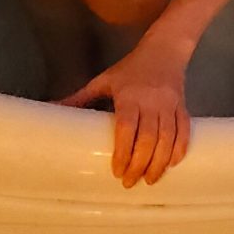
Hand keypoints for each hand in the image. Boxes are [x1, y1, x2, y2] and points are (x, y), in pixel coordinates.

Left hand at [56, 36, 192, 186]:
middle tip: (130, 183)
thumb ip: (80, 98)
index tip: (117, 172)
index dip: (123, 151)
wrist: (165, 49)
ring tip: (149, 180)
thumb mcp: (103, 80)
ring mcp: (169, 105)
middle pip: (148, 138)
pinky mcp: (182, 107)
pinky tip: (172, 164)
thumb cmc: (130, 68)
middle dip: (140, 164)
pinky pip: (183, 131)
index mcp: (129, 96)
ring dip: (159, 162)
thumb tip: (50, 108)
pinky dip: (179, 149)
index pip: (126, 128)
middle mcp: (151, 102)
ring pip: (167, 139)